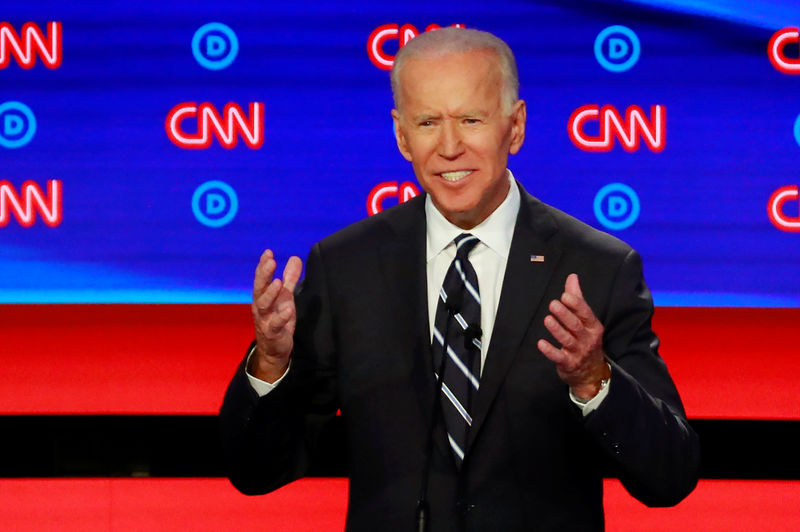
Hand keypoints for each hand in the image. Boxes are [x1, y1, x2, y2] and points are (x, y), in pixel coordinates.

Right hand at [251, 249, 302, 382]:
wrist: (274, 348)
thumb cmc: (278, 319)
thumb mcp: (286, 296)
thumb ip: (290, 278)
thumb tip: (295, 258)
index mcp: (263, 296)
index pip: (261, 278)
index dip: (263, 265)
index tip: (268, 252)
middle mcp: (261, 306)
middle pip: (259, 288)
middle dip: (264, 274)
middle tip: (270, 261)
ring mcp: (265, 319)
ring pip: (264, 305)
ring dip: (270, 293)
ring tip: (278, 283)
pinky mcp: (272, 332)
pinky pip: (275, 324)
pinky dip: (281, 317)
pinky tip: (289, 309)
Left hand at [537, 274, 610, 399]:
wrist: (591, 373)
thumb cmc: (586, 341)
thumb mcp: (586, 321)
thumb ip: (577, 299)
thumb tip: (572, 278)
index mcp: (592, 327)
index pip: (586, 313)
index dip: (576, 304)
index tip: (565, 295)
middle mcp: (587, 339)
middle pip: (576, 326)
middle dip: (565, 315)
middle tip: (553, 304)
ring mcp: (578, 352)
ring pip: (567, 340)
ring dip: (557, 330)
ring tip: (547, 319)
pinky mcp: (568, 363)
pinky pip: (558, 357)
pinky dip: (550, 351)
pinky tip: (541, 343)